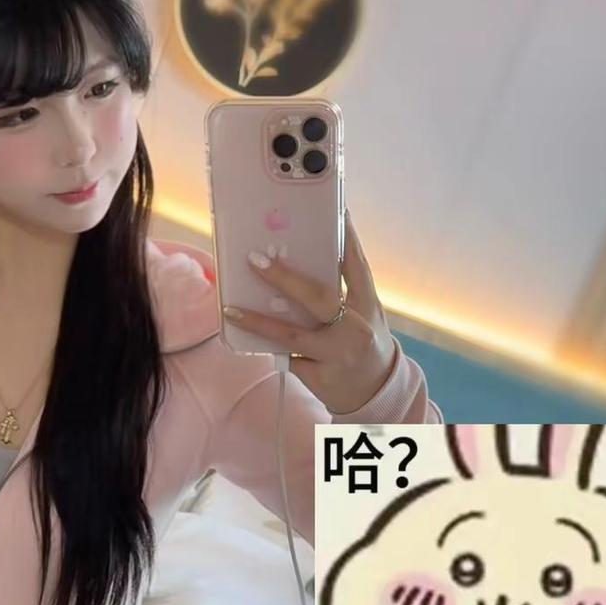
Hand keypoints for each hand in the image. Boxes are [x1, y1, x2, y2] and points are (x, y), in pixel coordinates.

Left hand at [222, 211, 396, 414]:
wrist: (375, 395)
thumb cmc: (361, 344)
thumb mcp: (363, 315)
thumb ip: (341, 292)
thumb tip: (297, 260)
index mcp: (368, 306)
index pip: (357, 265)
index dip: (346, 237)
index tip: (334, 208)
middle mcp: (355, 329)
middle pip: (318, 297)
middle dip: (284, 277)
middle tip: (255, 259)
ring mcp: (337, 355)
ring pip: (292, 334)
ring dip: (257, 321)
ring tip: (230, 308)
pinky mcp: (320, 377)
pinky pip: (286, 356)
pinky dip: (268, 345)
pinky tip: (244, 334)